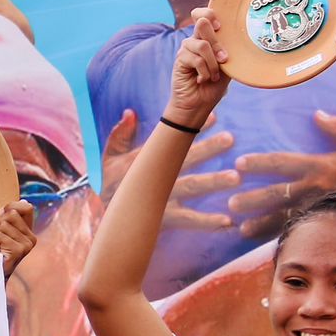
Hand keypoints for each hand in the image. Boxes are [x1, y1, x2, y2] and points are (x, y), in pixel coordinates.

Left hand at [0, 200, 36, 278]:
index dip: (10, 207)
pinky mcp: (19, 251)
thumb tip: (23, 200)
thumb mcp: (0, 235)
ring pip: (2, 225)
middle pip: (10, 215)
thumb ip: (6, 221)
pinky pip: (0, 236)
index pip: (26, 207)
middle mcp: (31, 237)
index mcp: (28, 231)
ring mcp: (27, 245)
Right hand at [100, 108, 235, 230]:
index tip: (214, 118)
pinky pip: (190, 220)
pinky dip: (208, 222)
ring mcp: (163, 197)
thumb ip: (120, 135)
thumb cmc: (108, 184)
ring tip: (235, 178)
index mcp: (145, 160)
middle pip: (186, 160)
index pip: (171, 140)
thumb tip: (130, 113)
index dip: (192, 129)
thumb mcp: (109, 157)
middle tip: (229, 139)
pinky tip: (227, 221)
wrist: (101, 217)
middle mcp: (156, 176)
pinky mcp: (166, 218)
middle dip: (208, 149)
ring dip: (214, 182)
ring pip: (192, 187)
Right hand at [168, 9, 230, 123]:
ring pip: (202, 45)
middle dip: (217, 44)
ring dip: (212, 63)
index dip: (210, 13)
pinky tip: (202, 80)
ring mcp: (186, 49)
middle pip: (203, 23)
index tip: (220, 26)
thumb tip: (223, 35)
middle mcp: (196, 40)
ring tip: (213, 76)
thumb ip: (225, 49)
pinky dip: (204, 72)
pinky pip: (195, 59)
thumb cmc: (214, 86)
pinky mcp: (180, 59)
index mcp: (208, 38)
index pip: (204, 14)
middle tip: (224, 60)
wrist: (199, 105)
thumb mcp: (226, 66)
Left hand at [229, 111, 335, 238]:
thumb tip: (318, 114)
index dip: (261, 163)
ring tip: (240, 229)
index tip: (240, 163)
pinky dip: (281, 240)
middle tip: (230, 203)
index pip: (284, 163)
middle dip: (253, 199)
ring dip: (261, 224)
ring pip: (285, 219)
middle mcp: (316, 191)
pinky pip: (301, 235)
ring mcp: (320, 212)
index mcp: (322, 167)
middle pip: (278, 194)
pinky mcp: (326, 228)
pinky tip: (264, 245)